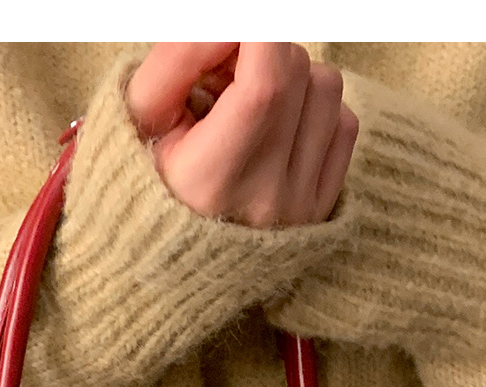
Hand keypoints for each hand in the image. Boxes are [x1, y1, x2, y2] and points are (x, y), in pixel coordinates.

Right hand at [126, 42, 357, 227]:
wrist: (170, 264)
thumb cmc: (149, 181)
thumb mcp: (141, 116)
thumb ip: (179, 56)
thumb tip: (230, 20)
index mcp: (210, 181)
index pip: (265, 80)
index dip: (254, 34)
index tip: (228, 36)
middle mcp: (265, 198)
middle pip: (294, 70)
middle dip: (261, 50)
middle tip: (226, 76)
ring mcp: (301, 206)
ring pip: (326, 87)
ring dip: (291, 77)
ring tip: (253, 104)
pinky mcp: (323, 208)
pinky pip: (344, 124)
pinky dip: (313, 111)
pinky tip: (278, 130)